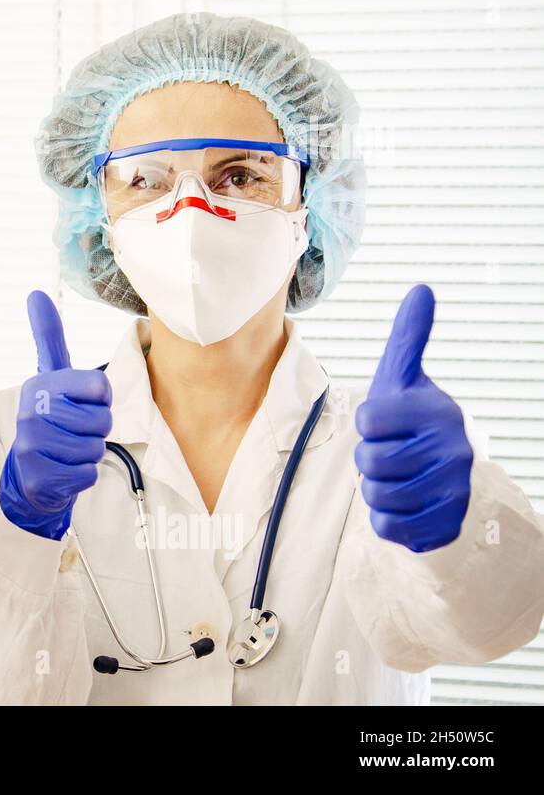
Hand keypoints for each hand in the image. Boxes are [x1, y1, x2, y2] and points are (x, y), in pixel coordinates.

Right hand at [0, 290, 111, 539]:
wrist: (30, 472)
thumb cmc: (52, 419)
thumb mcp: (52, 375)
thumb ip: (48, 336)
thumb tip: (35, 293)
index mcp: (40, 384)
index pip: (100, 386)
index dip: (100, 399)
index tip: (82, 402)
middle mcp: (31, 412)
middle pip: (101, 420)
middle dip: (96, 429)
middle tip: (75, 431)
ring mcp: (31, 445)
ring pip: (94, 448)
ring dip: (89, 454)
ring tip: (68, 451)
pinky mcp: (38, 477)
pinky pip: (86, 474)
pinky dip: (82, 476)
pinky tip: (64, 470)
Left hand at [354, 284, 471, 551]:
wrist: (442, 471)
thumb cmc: (409, 418)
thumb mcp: (401, 376)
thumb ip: (408, 336)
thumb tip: (422, 289)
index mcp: (436, 411)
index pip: (367, 421)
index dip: (366, 424)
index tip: (386, 422)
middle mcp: (452, 450)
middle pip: (369, 461)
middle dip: (368, 460)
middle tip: (389, 453)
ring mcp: (453, 489)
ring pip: (376, 496)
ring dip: (374, 489)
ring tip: (395, 477)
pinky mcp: (447, 523)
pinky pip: (389, 528)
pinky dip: (385, 520)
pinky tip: (402, 504)